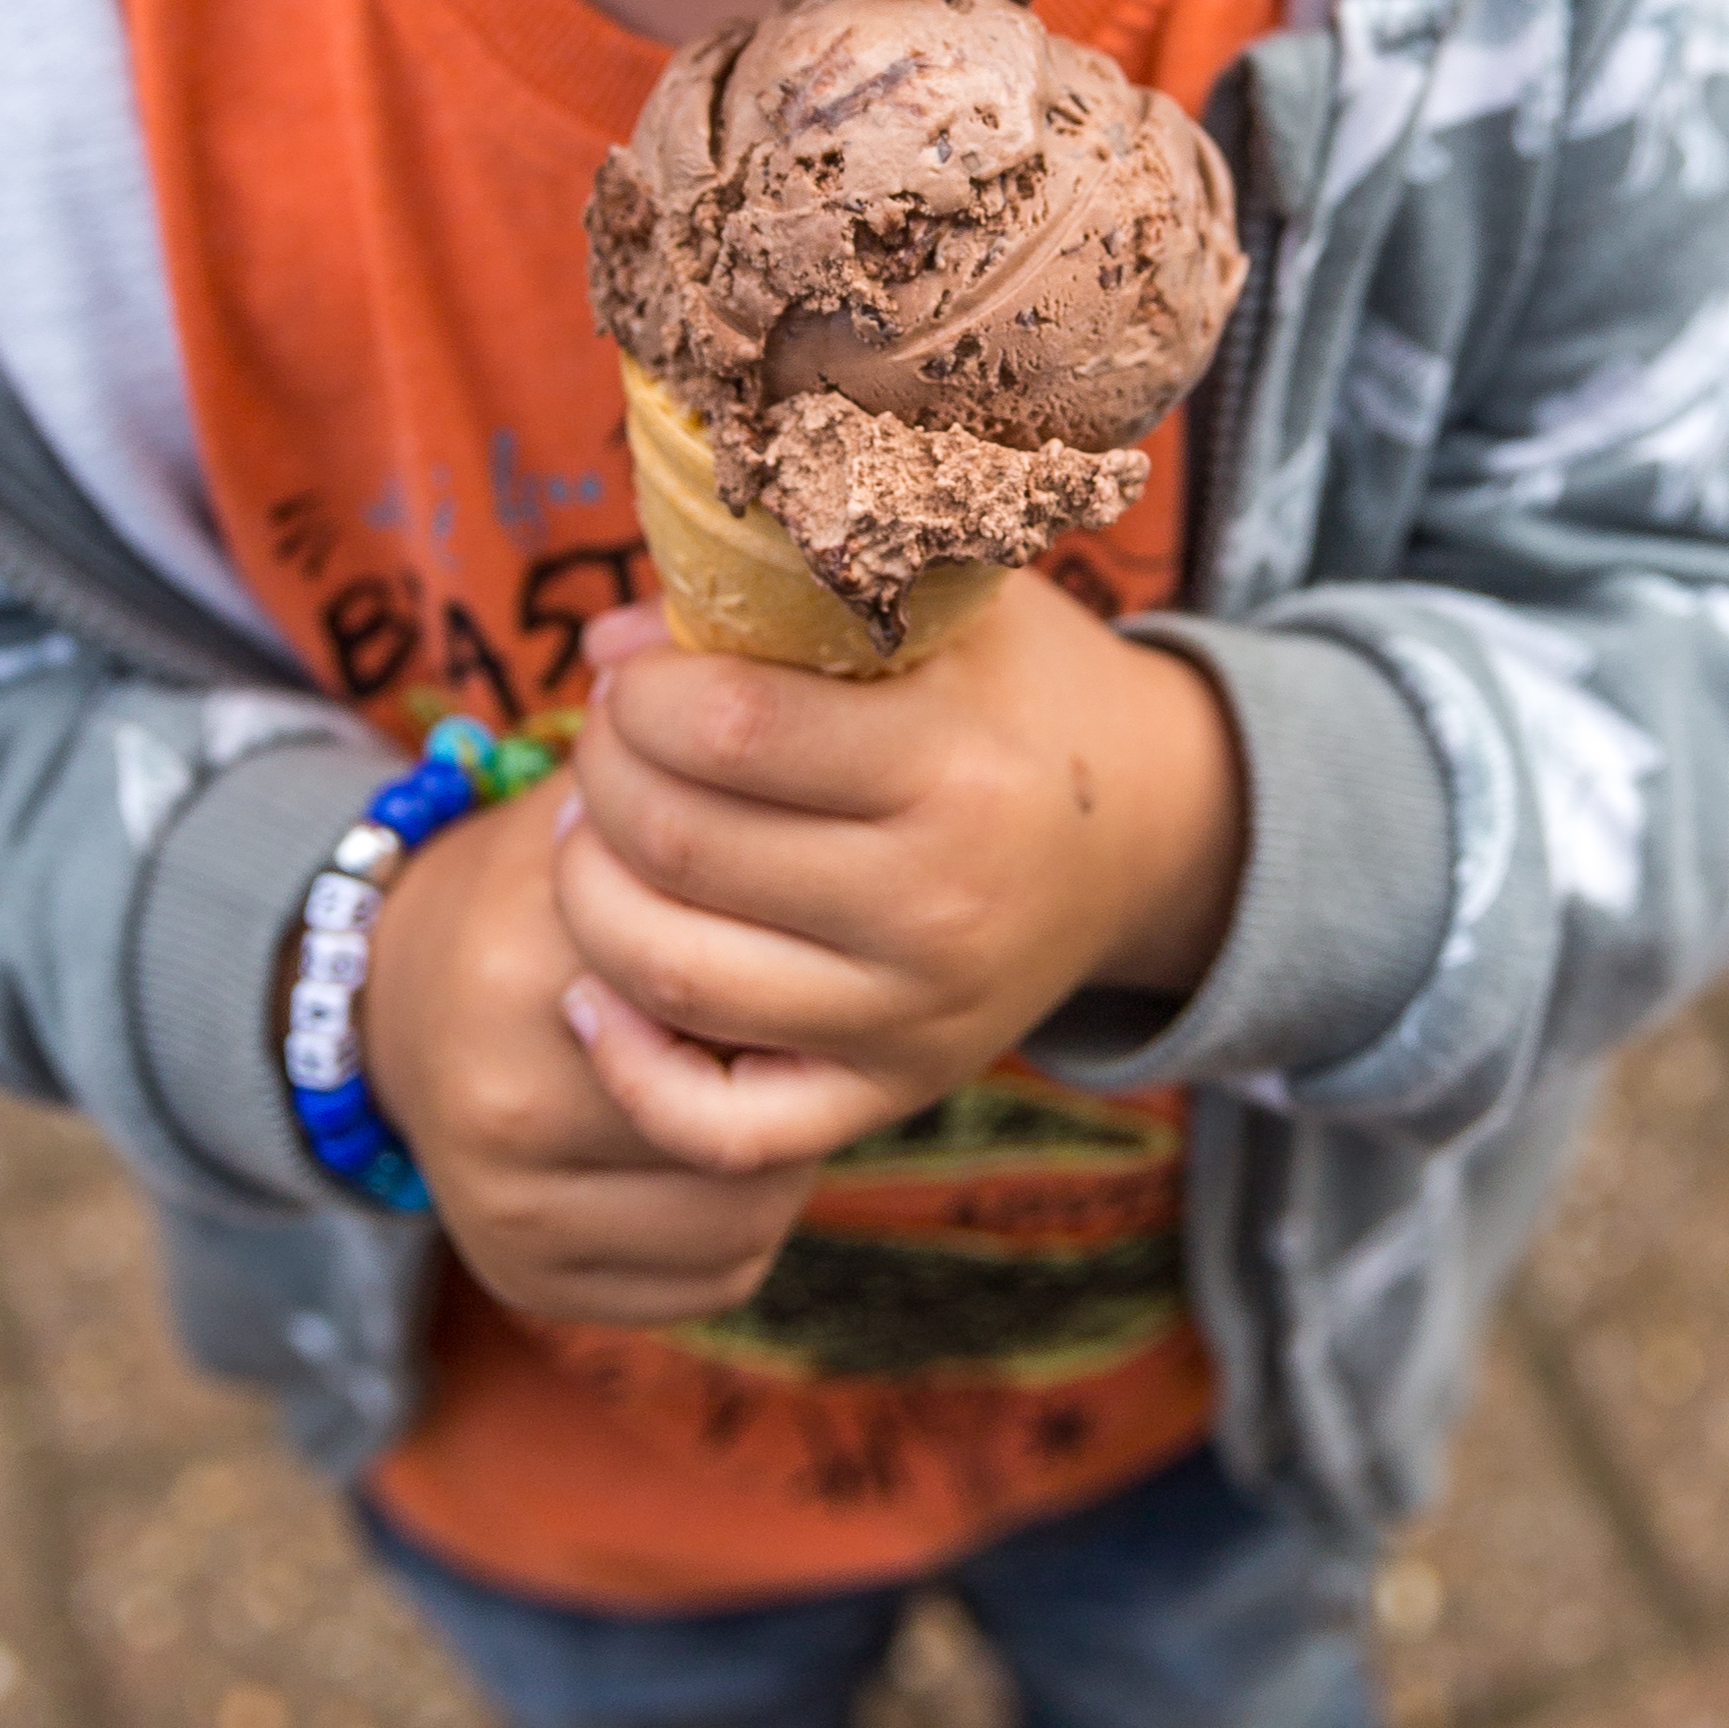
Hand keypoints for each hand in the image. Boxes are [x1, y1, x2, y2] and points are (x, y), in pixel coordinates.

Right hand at [349, 771, 822, 1325]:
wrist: (388, 990)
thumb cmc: (532, 884)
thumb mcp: (600, 813)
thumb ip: (709, 814)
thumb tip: (842, 805)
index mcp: (530, 968)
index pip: (736, 991)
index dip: (797, 965)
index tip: (812, 937)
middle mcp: (506, 1104)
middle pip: (750, 1116)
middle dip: (795, 1066)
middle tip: (802, 1012)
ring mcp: (509, 1209)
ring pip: (748, 1212)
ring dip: (782, 1148)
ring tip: (761, 1079)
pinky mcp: (528, 1281)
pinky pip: (714, 1274)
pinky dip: (739, 1221)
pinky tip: (715, 1148)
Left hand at [549, 581, 1243, 1177]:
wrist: (1142, 833)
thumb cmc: (1014, 695)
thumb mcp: (943, 608)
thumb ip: (786, 600)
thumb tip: (611, 645)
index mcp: (957, 766)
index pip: (726, 724)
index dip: (639, 692)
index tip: (633, 674)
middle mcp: (938, 908)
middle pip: (681, 843)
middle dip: (601, 775)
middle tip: (605, 743)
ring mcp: (913, 1018)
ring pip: (672, 976)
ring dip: (587, 894)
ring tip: (593, 838)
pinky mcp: (890, 1093)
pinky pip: (720, 1127)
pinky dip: (630, 1066)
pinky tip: (594, 993)